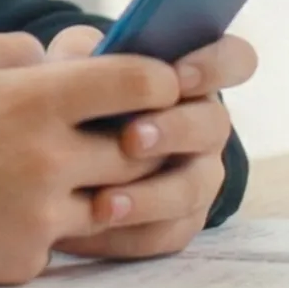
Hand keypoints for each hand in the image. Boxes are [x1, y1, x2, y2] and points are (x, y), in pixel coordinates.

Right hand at [0, 30, 180, 284]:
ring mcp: (40, 218)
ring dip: (107, 184)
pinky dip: (56, 223)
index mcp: (35, 102)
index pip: (138, 84)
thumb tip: (61, 61)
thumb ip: (15, 50)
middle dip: (144, 135)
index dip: (159, 79)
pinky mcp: (23, 260)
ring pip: (115, 202)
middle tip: (130, 126)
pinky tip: (21, 208)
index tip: (155, 81)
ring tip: (80, 167)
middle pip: (142, 149)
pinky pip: (65, 241)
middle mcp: (49, 162)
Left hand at [41, 25, 255, 259]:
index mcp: (192, 78)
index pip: (234, 60)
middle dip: (175, 131)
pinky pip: (167, 233)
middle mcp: (204, 127)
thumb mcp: (74, 65)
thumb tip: (85, 56)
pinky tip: (90, 227)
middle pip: (214, 126)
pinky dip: (129, 233)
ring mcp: (197, 177)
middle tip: (131, 139)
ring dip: (151, 196)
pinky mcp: (178, 221)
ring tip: (104, 203)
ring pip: (193, 189)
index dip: (216, 65)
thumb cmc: (76, 97)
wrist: (54, 156)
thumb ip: (81, 54)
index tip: (178, 75)